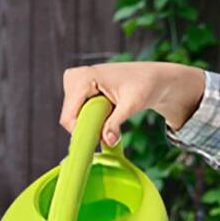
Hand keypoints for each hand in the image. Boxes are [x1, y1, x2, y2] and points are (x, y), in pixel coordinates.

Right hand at [60, 61, 207, 145]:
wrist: (150, 77)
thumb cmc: (144, 85)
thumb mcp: (131, 105)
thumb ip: (116, 123)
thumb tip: (107, 141)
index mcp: (84, 77)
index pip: (69, 116)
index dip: (81, 133)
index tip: (97, 143)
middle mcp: (75, 77)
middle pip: (69, 118)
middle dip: (87, 128)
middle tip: (109, 127)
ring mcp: (74, 82)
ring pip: (72, 117)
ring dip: (90, 123)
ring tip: (111, 113)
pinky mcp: (78, 88)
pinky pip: (77, 113)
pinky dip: (90, 119)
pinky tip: (106, 111)